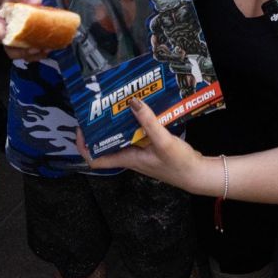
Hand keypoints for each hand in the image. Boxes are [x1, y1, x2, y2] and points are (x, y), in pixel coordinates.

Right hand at [0, 0, 53, 61]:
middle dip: (23, 52)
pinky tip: (50, 48)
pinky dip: (40, 54)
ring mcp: (16, 44)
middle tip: (36, 48)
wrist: (20, 2)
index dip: (5, 38)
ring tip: (46, 49)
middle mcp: (6, 37)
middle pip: (10, 50)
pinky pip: (31, 54)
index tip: (15, 37)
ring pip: (21, 56)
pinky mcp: (26, 46)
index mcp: (0, 25)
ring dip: (34, 56)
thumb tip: (37, 1)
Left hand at [80, 97, 213, 194]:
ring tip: (118, 103)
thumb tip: (132, 102)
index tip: (80, 129)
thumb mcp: (163, 142)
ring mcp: (141, 152)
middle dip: (101, 127)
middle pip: (107, 143)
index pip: (95, 160)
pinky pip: (136, 134)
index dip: (83, 146)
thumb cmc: (179, 164)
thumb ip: (149, 122)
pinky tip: (141, 110)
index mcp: (127, 159)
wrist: (197, 174)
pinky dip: (135, 122)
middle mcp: (130, 156)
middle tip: (100, 106)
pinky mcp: (151, 147)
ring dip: (118, 122)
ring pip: (122, 137)